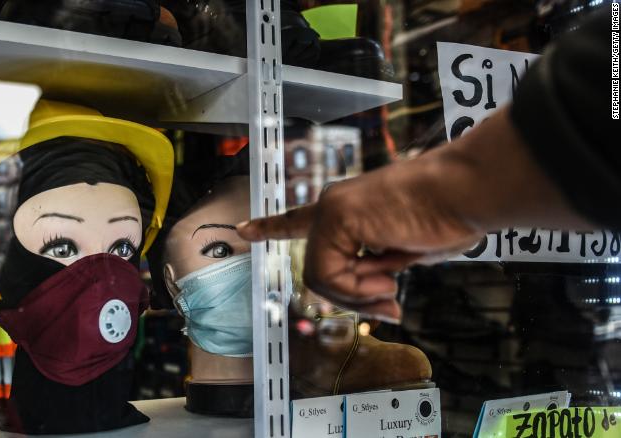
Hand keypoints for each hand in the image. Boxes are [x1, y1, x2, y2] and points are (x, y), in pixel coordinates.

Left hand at [237, 107, 584, 320]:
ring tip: (393, 283)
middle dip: (354, 297)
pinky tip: (387, 278)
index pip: (302, 218)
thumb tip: (377, 302)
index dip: (273, 226)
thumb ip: (381, 270)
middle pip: (322, 272)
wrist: (467, 192)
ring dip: (361, 294)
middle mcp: (334, 206)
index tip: (245, 230)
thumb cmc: (451, 216)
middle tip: (390, 303)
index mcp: (349, 210)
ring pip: (323, 278)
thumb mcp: (409, 252)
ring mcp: (332, 209)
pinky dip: (358, 288)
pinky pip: (329, 274)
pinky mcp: (337, 216)